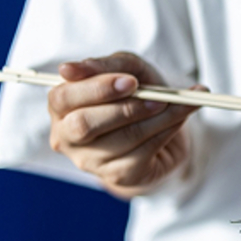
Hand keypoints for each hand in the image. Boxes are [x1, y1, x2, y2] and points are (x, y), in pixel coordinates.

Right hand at [47, 51, 201, 199]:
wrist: (161, 125)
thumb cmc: (136, 94)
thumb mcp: (128, 69)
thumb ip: (108, 65)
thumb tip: (71, 69)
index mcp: (61, 106)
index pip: (62, 98)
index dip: (96, 89)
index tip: (130, 80)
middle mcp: (67, 136)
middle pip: (84, 125)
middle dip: (125, 108)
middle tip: (157, 97)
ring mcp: (90, 161)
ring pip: (123, 138)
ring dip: (157, 118)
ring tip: (177, 103)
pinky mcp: (118, 176)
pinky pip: (144, 152)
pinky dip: (167, 130)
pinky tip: (179, 118)